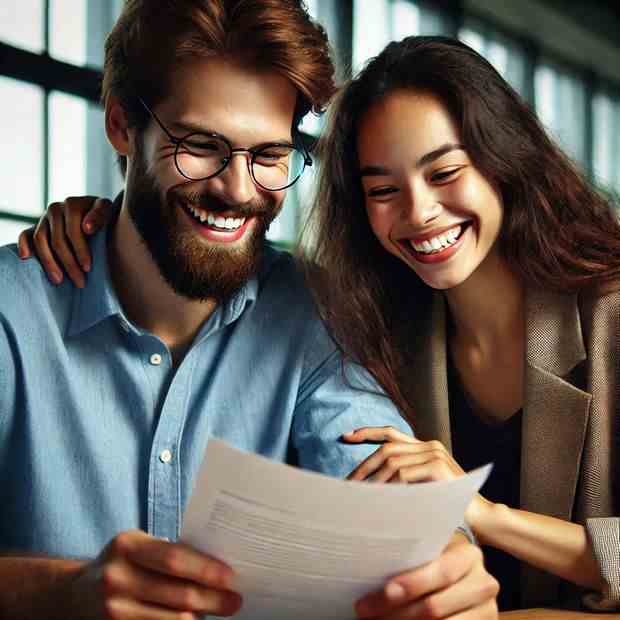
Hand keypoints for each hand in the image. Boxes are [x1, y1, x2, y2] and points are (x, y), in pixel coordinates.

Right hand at [18, 196, 111, 287]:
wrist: (95, 215)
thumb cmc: (103, 217)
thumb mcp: (108, 213)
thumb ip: (100, 216)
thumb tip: (86, 228)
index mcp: (73, 205)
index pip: (73, 230)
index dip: (80, 250)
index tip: (88, 267)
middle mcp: (56, 209)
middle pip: (57, 240)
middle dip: (69, 264)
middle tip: (80, 282)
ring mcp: (44, 218)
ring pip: (40, 240)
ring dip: (49, 263)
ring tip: (59, 280)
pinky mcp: (36, 226)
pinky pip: (25, 234)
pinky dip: (23, 245)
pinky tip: (27, 258)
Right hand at [67, 529, 241, 618]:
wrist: (76, 594)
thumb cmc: (122, 563)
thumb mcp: (138, 547)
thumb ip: (168, 553)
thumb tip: (217, 565)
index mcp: (127, 546)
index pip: (174, 558)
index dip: (205, 569)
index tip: (231, 576)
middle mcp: (117, 577)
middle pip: (176, 593)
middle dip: (212, 598)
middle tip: (235, 600)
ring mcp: (113, 610)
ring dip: (199, 616)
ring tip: (219, 609)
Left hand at [343, 427, 493, 531]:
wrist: (482, 520)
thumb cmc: (451, 508)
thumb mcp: (425, 489)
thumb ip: (405, 479)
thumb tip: (370, 483)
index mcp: (426, 448)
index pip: (391, 434)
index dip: (367, 433)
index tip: (346, 436)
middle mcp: (430, 446)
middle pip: (386, 448)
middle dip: (363, 465)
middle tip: (347, 483)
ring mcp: (434, 455)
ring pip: (391, 461)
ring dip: (373, 479)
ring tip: (360, 496)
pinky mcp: (437, 468)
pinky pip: (403, 475)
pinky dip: (388, 486)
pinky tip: (379, 499)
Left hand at [354, 535, 498, 618]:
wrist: (467, 575)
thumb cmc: (439, 558)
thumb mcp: (434, 550)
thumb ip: (414, 555)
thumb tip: (371, 565)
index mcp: (469, 556)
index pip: (442, 572)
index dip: (413, 583)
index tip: (386, 591)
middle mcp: (483, 584)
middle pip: (435, 606)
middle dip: (397, 612)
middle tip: (365, 611)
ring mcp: (486, 611)